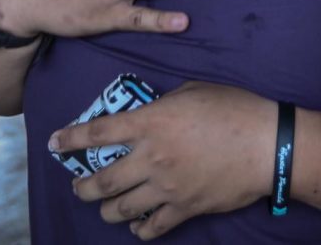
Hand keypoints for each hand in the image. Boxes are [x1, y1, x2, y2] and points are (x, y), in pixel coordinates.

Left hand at [48, 81, 276, 239]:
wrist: (267, 144)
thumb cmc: (233, 108)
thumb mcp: (193, 91)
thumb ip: (164, 103)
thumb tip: (151, 114)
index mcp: (150, 123)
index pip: (97, 132)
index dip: (70, 138)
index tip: (54, 142)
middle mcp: (151, 157)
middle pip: (101, 180)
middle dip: (82, 186)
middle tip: (79, 186)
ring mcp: (166, 187)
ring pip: (119, 208)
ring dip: (106, 210)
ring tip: (105, 206)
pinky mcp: (184, 208)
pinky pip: (152, 227)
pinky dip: (140, 229)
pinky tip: (138, 225)